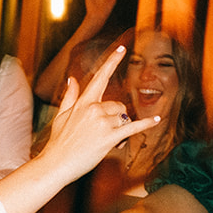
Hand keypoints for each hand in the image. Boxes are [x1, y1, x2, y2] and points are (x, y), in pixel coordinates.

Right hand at [39, 44, 159, 180]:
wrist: (55, 164)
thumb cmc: (58, 143)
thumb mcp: (61, 116)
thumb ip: (70, 96)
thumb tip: (72, 78)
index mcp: (83, 102)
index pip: (100, 77)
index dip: (112, 61)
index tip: (122, 48)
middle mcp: (94, 109)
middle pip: (118, 105)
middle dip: (117, 118)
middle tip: (105, 135)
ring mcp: (102, 123)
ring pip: (123, 118)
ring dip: (120, 130)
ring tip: (107, 143)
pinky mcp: (108, 138)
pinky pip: (132, 128)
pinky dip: (145, 124)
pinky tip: (156, 119)